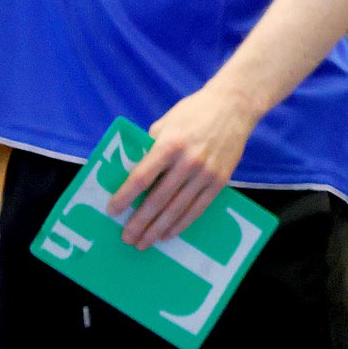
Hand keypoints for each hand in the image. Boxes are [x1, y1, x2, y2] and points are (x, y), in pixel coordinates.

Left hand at [108, 84, 259, 249]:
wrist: (234, 106)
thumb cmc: (194, 112)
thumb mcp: (166, 122)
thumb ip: (150, 147)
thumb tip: (131, 172)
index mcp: (170, 144)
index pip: (142, 178)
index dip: (125, 197)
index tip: (112, 210)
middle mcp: (188, 161)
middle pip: (158, 199)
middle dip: (139, 221)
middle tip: (126, 237)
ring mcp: (206, 173)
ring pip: (177, 209)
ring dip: (158, 229)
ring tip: (144, 242)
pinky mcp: (220, 180)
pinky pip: (198, 208)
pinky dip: (181, 224)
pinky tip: (168, 233)